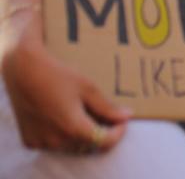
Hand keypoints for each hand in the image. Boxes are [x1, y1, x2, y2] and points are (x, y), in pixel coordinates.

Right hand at [1, 27, 130, 152]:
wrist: (23, 72)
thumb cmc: (58, 75)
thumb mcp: (87, 88)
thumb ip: (107, 107)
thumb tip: (127, 116)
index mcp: (73, 128)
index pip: (104, 142)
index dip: (118, 133)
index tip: (123, 120)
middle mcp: (56, 140)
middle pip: (88, 144)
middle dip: (101, 131)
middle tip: (106, 114)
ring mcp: (41, 143)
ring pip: (72, 146)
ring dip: (82, 135)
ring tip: (85, 113)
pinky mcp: (30, 141)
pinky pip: (54, 144)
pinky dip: (63, 135)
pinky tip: (64, 117)